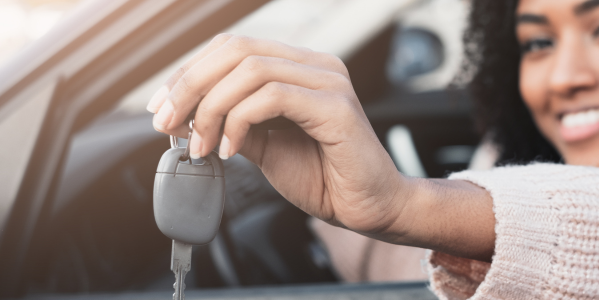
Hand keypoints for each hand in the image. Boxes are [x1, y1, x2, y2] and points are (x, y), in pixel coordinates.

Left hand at [148, 34, 495, 260]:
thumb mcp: (264, 147)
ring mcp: (328, 82)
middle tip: (166, 121)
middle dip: (190, 85)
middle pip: (235, 50)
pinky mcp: (335, 106)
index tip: (161, 107)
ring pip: (249, 69)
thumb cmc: (326, 178)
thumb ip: (229, 125)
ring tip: (201, 145)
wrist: (369, 208)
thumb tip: (181, 116)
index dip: (190, 73)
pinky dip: (239, 121)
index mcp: (299, 68)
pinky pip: (272, 97)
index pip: (233, 49)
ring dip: (210, 107)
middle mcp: (316, 66)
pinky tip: (230, 149)